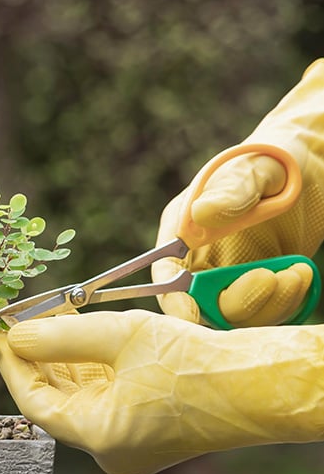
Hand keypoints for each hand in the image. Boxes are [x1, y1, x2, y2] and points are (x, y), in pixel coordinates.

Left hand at [0, 310, 323, 473]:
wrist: (254, 385)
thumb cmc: (195, 364)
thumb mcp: (120, 338)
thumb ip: (60, 336)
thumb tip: (15, 335)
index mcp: (99, 437)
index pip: (34, 401)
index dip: (12, 365)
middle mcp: (108, 448)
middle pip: (55, 397)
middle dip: (38, 355)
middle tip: (23, 320)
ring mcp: (126, 441)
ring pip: (78, 395)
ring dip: (62, 357)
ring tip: (50, 317)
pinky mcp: (141, 428)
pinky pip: (102, 396)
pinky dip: (87, 366)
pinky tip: (77, 334)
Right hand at [153, 59, 323, 325]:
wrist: (311, 165)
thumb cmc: (271, 159)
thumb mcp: (252, 170)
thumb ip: (230, 192)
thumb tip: (199, 215)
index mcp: (183, 232)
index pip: (165, 274)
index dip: (172, 298)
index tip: (190, 314)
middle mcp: (202, 260)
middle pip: (203, 304)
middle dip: (237, 301)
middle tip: (271, 278)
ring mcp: (232, 276)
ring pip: (238, 314)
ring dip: (268, 303)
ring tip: (296, 272)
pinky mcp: (262, 287)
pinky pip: (267, 312)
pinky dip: (286, 303)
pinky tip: (301, 274)